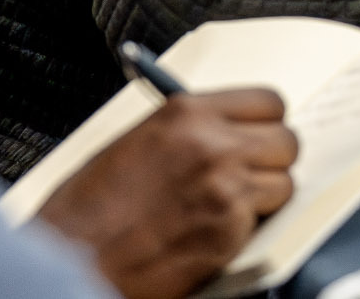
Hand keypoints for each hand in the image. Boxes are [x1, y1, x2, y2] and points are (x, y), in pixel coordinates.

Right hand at [37, 88, 297, 298]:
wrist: (73, 257)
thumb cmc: (89, 207)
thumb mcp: (137, 141)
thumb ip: (189, 129)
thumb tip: (227, 128)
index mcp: (187, 113)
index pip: (267, 102)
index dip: (268, 122)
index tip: (261, 134)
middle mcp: (212, 143)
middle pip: (286, 141)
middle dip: (273, 160)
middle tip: (253, 175)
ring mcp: (225, 187)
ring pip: (284, 184)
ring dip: (264, 198)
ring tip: (227, 209)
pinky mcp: (229, 230)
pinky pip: (265, 222)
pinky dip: (247, 230)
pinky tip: (213, 232)